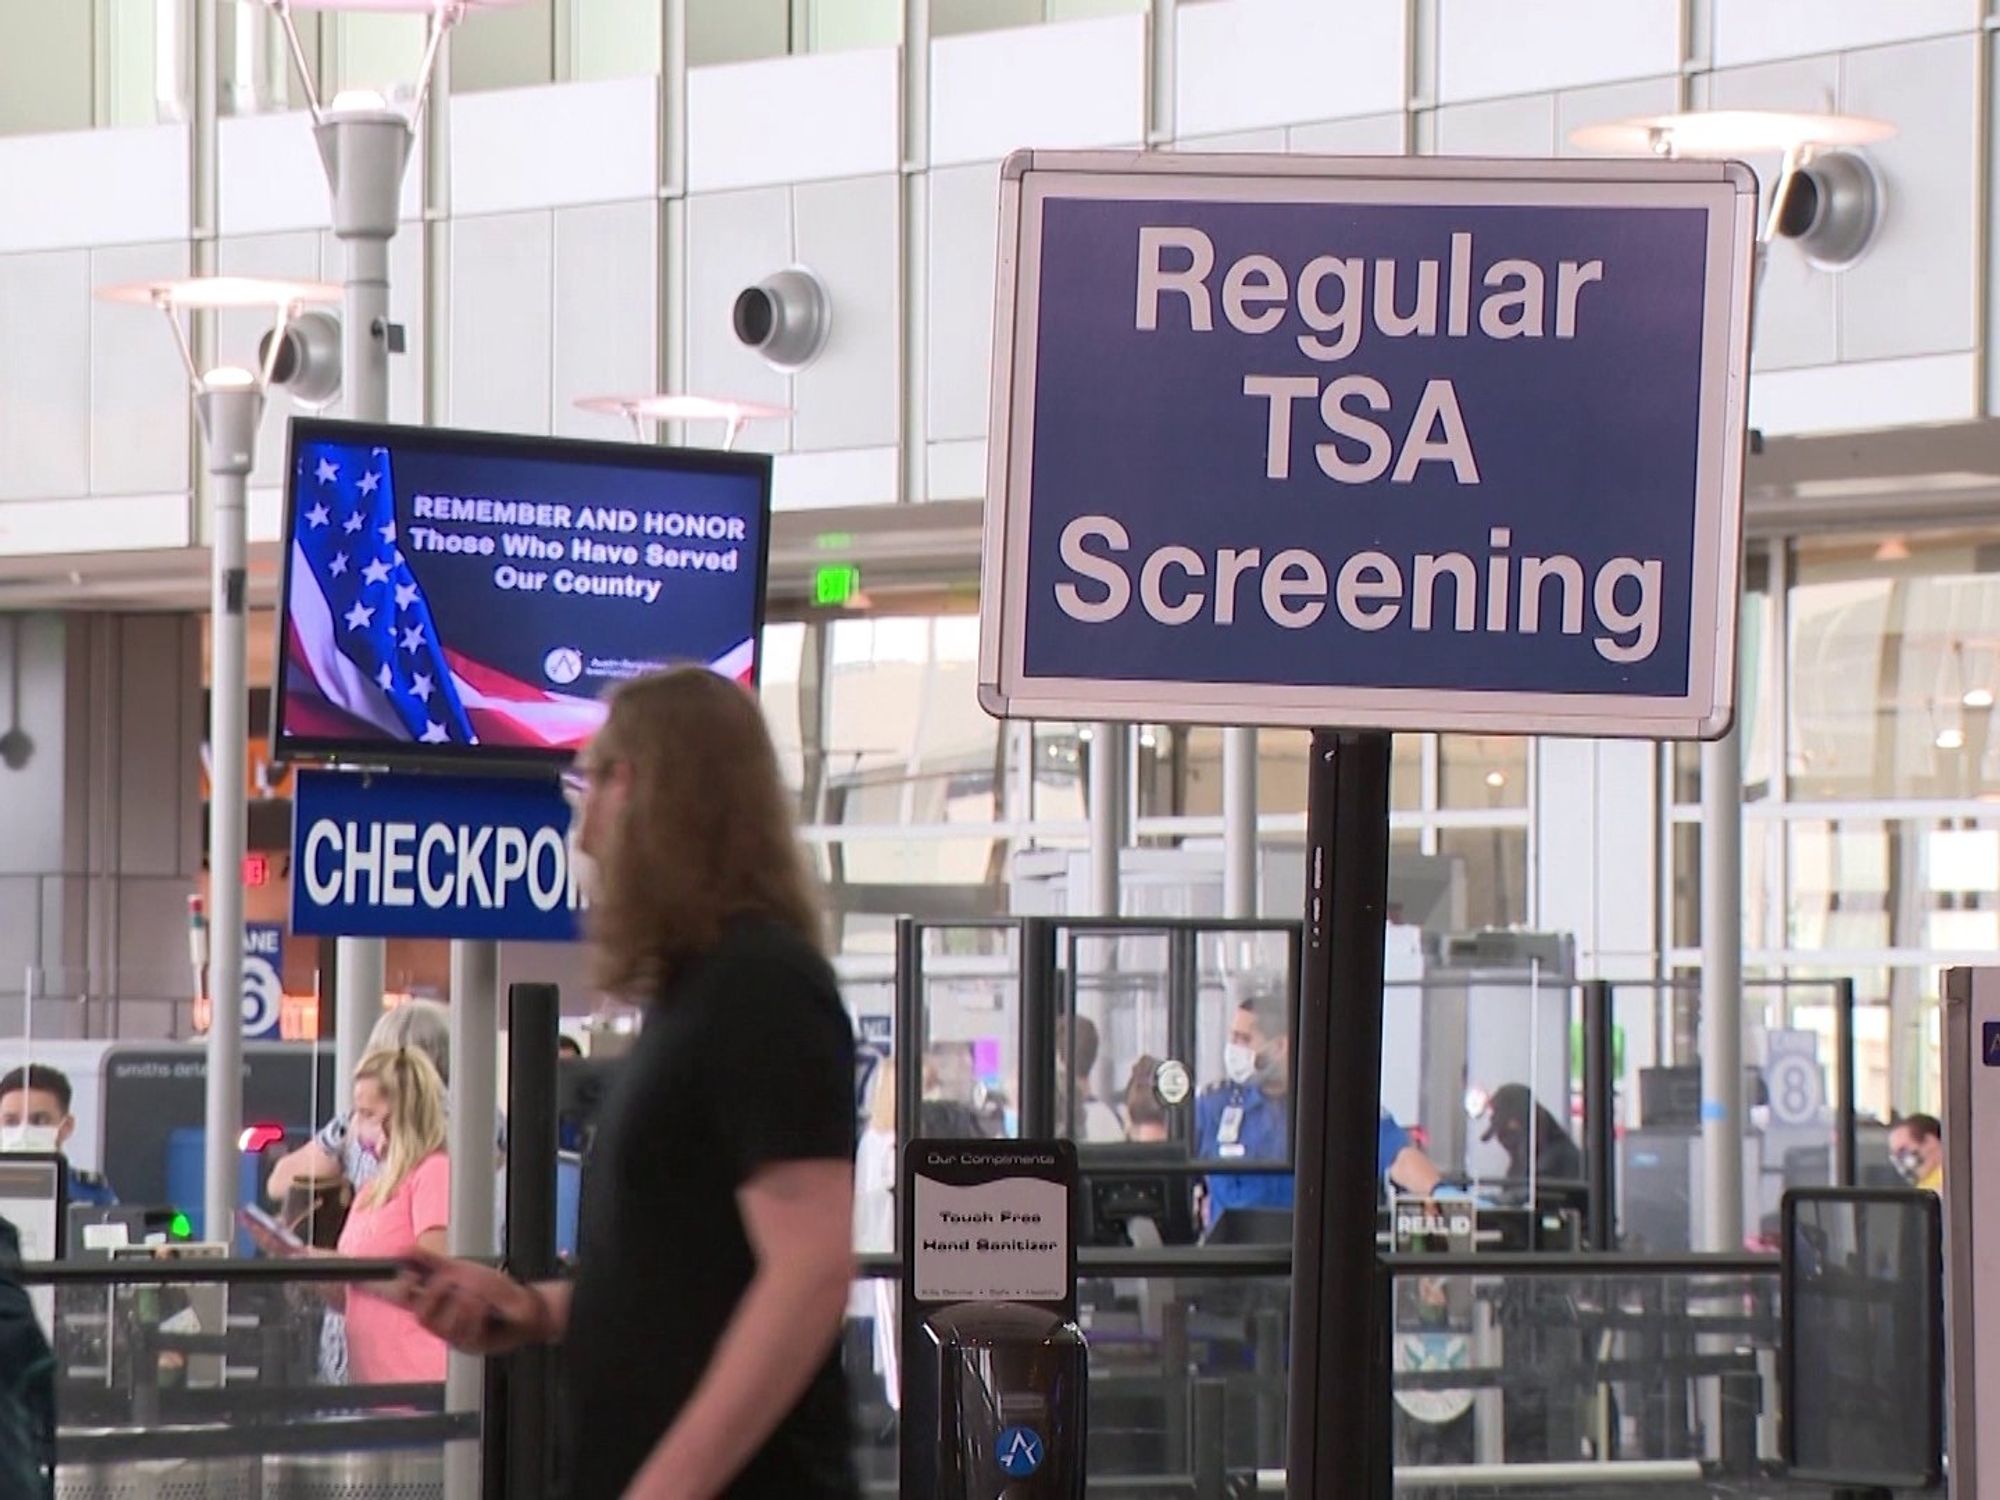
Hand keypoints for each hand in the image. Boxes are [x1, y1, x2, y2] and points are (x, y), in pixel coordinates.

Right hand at [394, 1251, 549, 1355]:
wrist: (525, 1306)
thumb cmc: (493, 1291)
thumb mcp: (462, 1270)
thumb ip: (432, 1262)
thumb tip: (404, 1250)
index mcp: (436, 1304)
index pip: (406, 1302)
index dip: (399, 1292)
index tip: (406, 1277)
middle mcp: (442, 1323)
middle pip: (422, 1315)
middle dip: (437, 1293)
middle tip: (454, 1280)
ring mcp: (456, 1336)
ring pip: (444, 1324)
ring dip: (462, 1301)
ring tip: (478, 1294)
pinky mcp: (472, 1345)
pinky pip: (466, 1330)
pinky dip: (477, 1311)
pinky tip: (487, 1306)